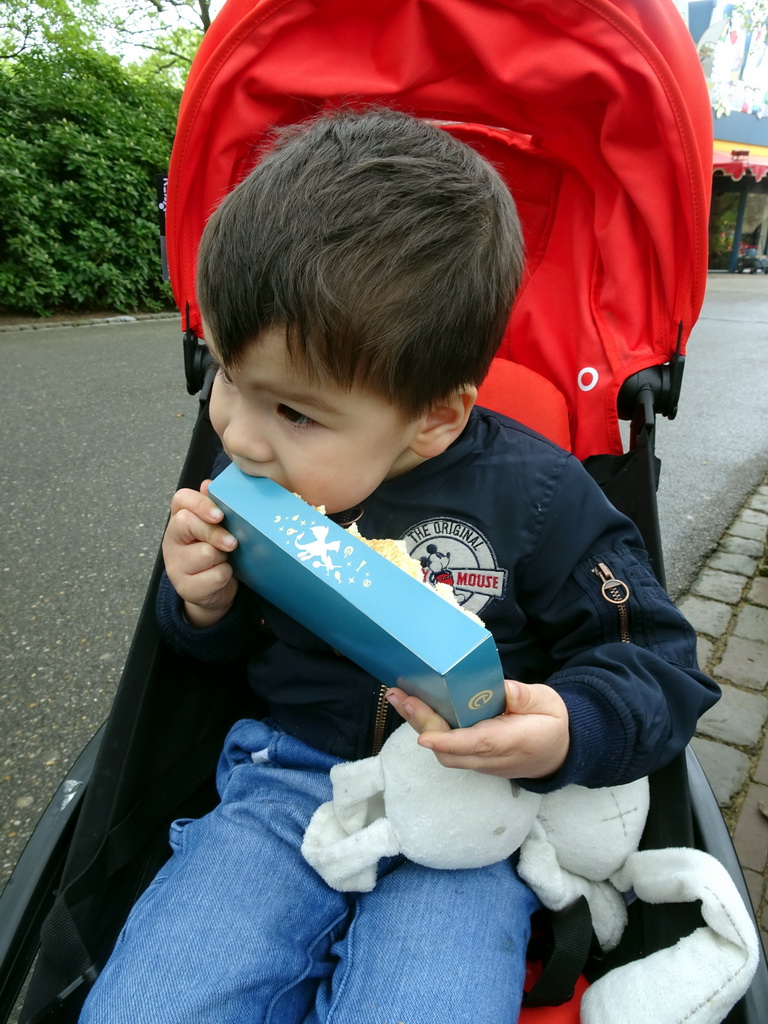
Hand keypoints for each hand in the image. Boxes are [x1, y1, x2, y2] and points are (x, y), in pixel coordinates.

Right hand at [162, 480, 238, 627]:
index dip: (200, 504)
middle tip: (231, 542)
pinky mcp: (185, 587)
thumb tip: (208, 484)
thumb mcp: (216, 527)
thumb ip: (214, 505)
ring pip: (206, 553)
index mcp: (180, 519)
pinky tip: (221, 576)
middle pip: (188, 524)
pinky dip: (225, 576)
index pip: (181, 500)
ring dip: (223, 557)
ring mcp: (175, 564)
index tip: (219, 514)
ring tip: (223, 560)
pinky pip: (215, 576)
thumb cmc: (215, 551)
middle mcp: (172, 539)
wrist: (211, 590)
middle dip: (215, 533)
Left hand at [385, 680, 569, 779]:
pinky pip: (447, 748)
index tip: (425, 736)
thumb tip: (504, 689)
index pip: (479, 744)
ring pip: (444, 752)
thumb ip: (526, 696)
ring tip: (398, 697)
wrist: (558, 753)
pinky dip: (427, 728)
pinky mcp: (473, 757)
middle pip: (451, 751)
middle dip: (422, 725)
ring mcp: (481, 761)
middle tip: (401, 697)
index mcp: (515, 741)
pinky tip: (413, 707)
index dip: (449, 742)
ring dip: (419, 726)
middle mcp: (493, 757)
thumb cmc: (551, 724)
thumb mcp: (548, 703)